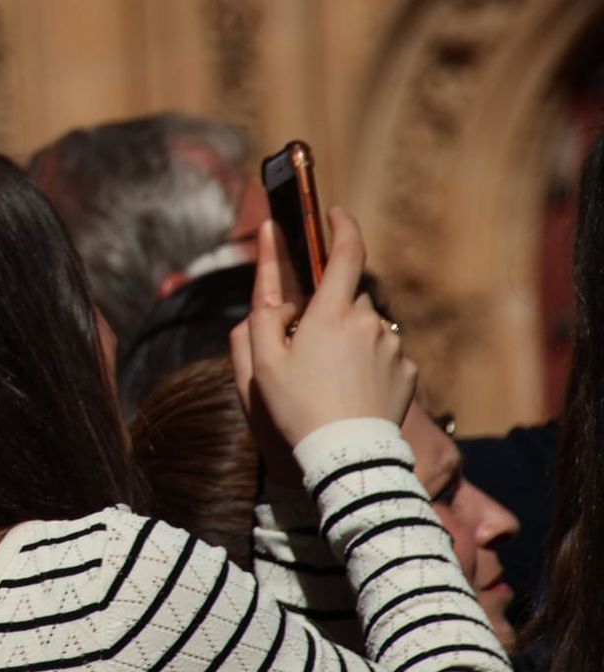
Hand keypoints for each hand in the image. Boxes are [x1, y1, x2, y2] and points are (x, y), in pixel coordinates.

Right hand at [229, 209, 415, 473]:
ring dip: (350, 339)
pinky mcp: (408, 373)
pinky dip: (369, 364)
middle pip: (351, 298)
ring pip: (368, 328)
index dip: (342, 226)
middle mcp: (368, 323)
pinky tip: (352, 391)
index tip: (335, 214)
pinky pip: (385, 355)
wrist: (347, 456)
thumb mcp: (263, 360)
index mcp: (331, 313)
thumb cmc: (297, 407)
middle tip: (306, 347)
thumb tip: (280, 292)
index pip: (346, 252)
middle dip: (331, 309)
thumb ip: (265, 313)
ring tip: (328, 379)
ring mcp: (392, 348)